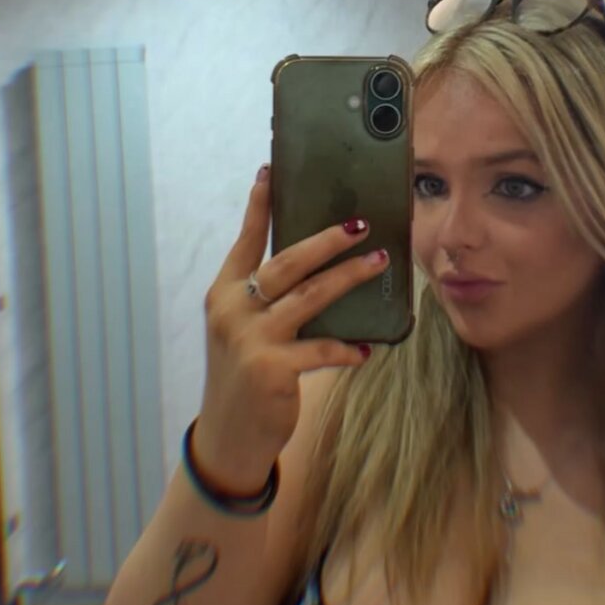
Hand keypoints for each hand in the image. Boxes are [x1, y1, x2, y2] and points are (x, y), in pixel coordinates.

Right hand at [192, 163, 389, 489]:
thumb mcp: (245, 332)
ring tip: (379, 263)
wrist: (230, 434)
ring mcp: (250, 338)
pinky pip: (320, 349)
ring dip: (348, 278)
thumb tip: (317, 272)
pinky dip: (345, 349)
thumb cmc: (245, 377)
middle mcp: (233, 310)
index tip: (272, 170)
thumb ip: (269, 302)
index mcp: (225, 294)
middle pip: (286, 262)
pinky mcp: (271, 368)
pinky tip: (365, 350)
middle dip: (326, 240)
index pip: (244, 241)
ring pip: (309, 297)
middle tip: (360, 224)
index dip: (259, 206)